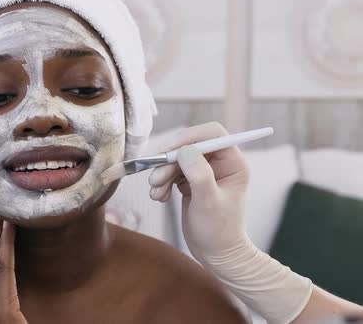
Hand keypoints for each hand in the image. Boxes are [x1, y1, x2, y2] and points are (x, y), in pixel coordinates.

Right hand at [148, 122, 313, 323]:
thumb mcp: (209, 203)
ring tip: (156, 194)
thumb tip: (185, 150)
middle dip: (169, 161)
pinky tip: (160, 198)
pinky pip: (171, 172)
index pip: (211, 134)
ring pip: (177, 159)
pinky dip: (162, 183)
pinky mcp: (191, 181)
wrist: (216, 255)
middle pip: (189, 145)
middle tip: (155, 179)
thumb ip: (199, 175)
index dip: (189, 137)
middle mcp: (220, 163)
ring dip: (162, 174)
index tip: (168, 151)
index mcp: (233, 163)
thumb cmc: (219, 231)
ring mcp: (204, 172)